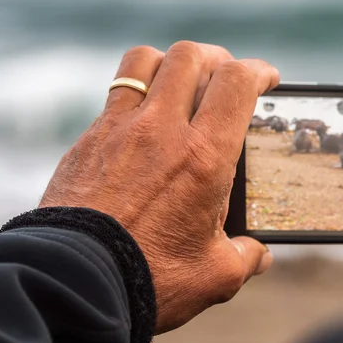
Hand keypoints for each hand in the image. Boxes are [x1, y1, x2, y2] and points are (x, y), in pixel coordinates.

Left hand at [39, 42, 279, 332]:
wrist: (75, 285)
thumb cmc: (150, 279)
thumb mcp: (215, 274)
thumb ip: (247, 257)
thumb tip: (260, 254)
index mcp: (203, 157)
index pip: (237, 84)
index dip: (259, 70)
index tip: (267, 78)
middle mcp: (161, 131)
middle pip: (190, 57)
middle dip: (217, 58)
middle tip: (226, 74)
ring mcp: (118, 129)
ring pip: (145, 61)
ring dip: (171, 62)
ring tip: (182, 80)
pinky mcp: (88, 140)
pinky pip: (115, 94)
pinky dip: (138, 93)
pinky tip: (145, 120)